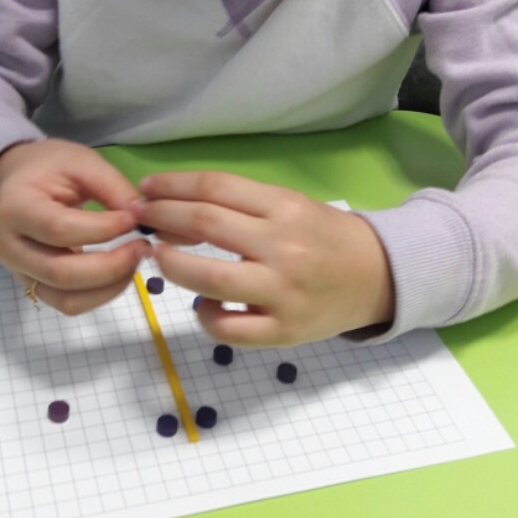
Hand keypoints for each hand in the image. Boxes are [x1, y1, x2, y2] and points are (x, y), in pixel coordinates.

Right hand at [0, 139, 151, 314]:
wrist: (16, 182)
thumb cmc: (49, 168)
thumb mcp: (80, 162)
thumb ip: (111, 187)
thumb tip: (140, 218)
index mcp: (15, 207)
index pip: (59, 229)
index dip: (102, 230)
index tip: (134, 219)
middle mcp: (8, 247)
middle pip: (61, 273)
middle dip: (111, 266)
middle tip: (142, 246)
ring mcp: (18, 272)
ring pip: (66, 299)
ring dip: (110, 287)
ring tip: (134, 260)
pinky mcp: (33, 286)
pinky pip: (68, 304)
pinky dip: (101, 295)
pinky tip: (120, 272)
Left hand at [135, 172, 394, 346]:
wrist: (378, 276)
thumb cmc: (325, 237)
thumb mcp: (292, 206)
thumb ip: (242, 207)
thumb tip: (177, 211)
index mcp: (284, 208)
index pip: (215, 188)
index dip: (172, 186)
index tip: (146, 189)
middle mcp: (282, 246)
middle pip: (205, 224)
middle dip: (161, 217)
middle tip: (139, 217)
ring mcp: (282, 292)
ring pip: (209, 278)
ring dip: (172, 265)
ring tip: (158, 257)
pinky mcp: (283, 331)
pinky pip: (228, 329)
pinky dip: (205, 315)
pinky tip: (202, 304)